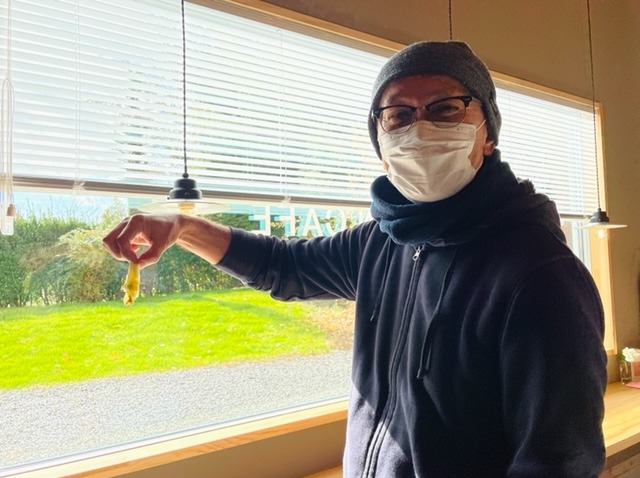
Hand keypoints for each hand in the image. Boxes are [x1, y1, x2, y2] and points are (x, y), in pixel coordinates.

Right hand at [103, 213, 230, 267]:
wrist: (178, 223)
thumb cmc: (171, 232)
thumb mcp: (163, 246)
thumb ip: (151, 257)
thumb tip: (138, 267)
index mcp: (136, 222)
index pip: (119, 243)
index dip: (126, 256)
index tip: (138, 263)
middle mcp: (128, 220)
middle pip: (106, 241)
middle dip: (117, 254)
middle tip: (133, 260)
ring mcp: (126, 224)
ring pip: (108, 241)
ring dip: (118, 252)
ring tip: (136, 255)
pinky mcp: (127, 228)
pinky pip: (115, 241)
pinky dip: (123, 249)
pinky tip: (138, 250)